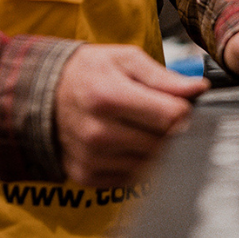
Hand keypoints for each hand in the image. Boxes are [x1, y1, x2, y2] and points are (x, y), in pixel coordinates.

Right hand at [55, 44, 207, 186]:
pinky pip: (131, 177)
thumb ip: (163, 77)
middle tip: (162, 114)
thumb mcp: (124, 60)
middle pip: (164, 142)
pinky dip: (136, 162)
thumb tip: (198, 89)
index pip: (172, 116)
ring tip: (141, 126)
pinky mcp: (86, 176)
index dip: (185, 109)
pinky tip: (127, 143)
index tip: (181, 103)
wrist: (40, 96)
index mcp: (108, 97)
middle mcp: (97, 133)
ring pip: (151, 162)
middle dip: (173, 128)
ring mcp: (91, 158)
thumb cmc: (88, 73)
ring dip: (156, 147)